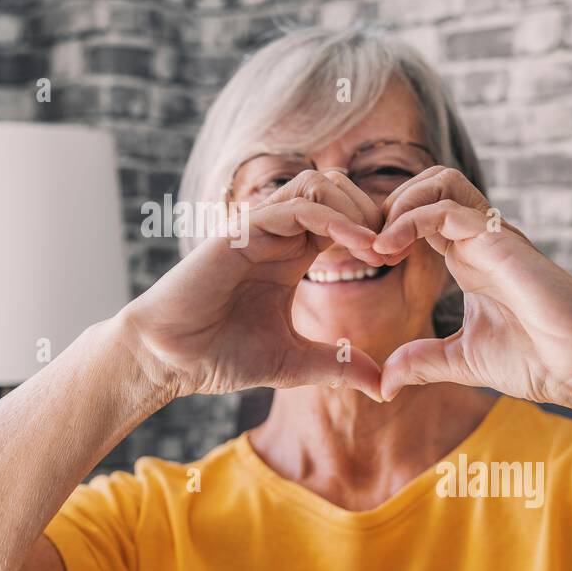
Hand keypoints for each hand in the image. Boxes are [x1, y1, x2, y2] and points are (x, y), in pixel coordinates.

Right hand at [119, 171, 386, 401]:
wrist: (168, 359)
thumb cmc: (220, 356)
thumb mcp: (293, 364)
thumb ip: (337, 366)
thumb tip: (383, 385)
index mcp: (290, 255)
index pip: (344, 218)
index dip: (377, 232)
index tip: (403, 261)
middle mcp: (277, 234)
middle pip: (338, 189)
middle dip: (374, 212)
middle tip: (397, 248)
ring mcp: (258, 228)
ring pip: (319, 185)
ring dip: (356, 208)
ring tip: (378, 247)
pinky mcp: (242, 230)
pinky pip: (297, 205)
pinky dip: (333, 217)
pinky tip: (357, 244)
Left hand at [373, 166, 571, 411]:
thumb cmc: (541, 362)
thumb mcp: (463, 361)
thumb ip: (423, 362)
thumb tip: (384, 381)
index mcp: (470, 259)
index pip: (420, 217)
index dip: (384, 229)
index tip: (358, 261)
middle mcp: (480, 239)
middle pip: (428, 185)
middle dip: (387, 206)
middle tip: (363, 247)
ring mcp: (493, 236)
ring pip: (440, 180)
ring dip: (398, 204)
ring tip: (376, 245)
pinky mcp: (502, 242)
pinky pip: (448, 208)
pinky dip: (409, 220)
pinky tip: (388, 250)